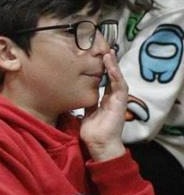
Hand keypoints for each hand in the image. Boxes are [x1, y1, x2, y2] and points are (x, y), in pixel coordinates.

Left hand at [81, 47, 131, 161]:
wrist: (99, 145)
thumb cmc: (92, 131)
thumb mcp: (85, 112)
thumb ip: (85, 102)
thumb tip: (73, 93)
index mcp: (105, 100)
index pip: (104, 80)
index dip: (101, 69)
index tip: (94, 57)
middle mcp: (113, 98)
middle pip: (112, 76)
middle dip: (109, 64)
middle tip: (103, 49)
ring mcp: (118, 100)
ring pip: (117, 78)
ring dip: (113, 66)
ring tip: (108, 53)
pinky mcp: (121, 104)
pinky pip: (120, 87)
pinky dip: (116, 76)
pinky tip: (111, 66)